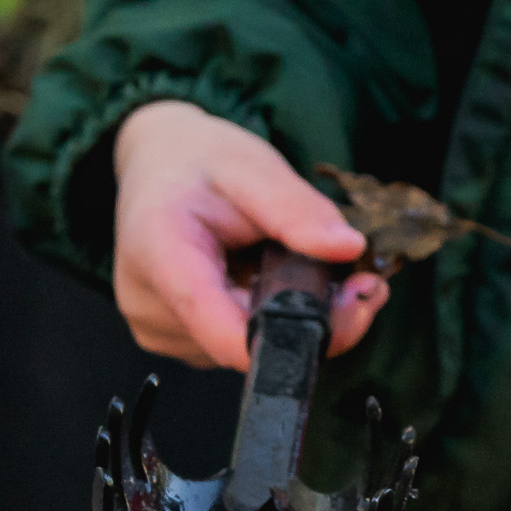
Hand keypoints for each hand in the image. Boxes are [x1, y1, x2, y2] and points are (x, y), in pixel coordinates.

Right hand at [106, 99, 393, 371]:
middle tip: (359, 277)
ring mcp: (161, 330)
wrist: (159, 165)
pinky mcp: (177, 339)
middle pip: (246, 343)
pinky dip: (268, 317)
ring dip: (291, 315)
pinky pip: (237, 343)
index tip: (354, 304)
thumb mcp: (251, 168)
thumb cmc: (198, 163)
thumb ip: (296, 210)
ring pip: (249, 347)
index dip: (294, 335)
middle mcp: (151, 308)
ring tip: (301, 264)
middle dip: (313, 316)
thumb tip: (348, 248)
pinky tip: (270, 280)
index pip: (224, 332)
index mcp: (162, 257)